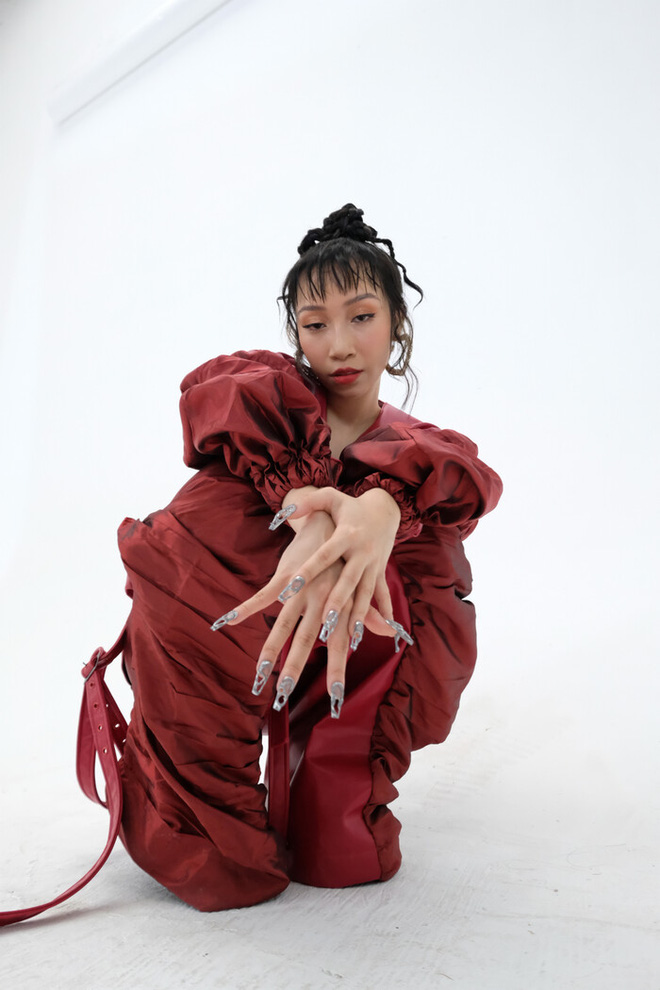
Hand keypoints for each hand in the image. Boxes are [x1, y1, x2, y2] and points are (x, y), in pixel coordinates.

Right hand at [240, 510, 363, 709]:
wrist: (335, 520)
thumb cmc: (347, 559)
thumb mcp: (362, 585)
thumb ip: (371, 613)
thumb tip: (393, 634)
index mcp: (340, 608)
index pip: (340, 647)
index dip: (337, 671)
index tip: (336, 698)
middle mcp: (322, 602)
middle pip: (308, 642)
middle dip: (297, 669)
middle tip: (286, 695)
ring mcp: (303, 589)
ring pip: (285, 624)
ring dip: (271, 649)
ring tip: (259, 672)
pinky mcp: (287, 575)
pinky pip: (264, 595)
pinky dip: (246, 609)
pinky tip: (228, 621)